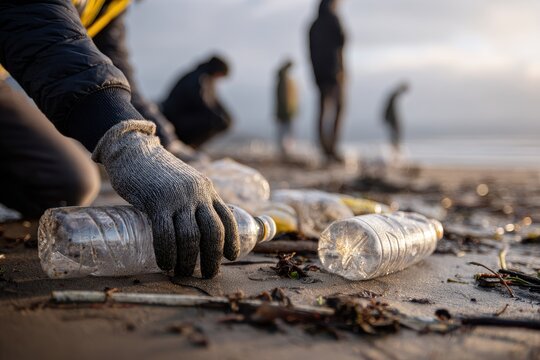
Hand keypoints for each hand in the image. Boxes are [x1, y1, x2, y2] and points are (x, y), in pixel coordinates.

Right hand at [92, 120, 238, 277]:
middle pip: (214, 232)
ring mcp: (178, 197)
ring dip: (188, 261)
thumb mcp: (184, 184)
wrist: (133, 150)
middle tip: (208, 273)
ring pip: (191, 237)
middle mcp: (197, 193)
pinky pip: (166, 235)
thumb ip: (192, 202)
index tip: (231, 257)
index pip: (228, 218)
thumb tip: (197, 231)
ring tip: (183, 272)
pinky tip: (166, 265)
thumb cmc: (157, 172)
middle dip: (213, 257)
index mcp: (207, 189)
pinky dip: (167, 254)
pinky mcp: (156, 202)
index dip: (232, 240)